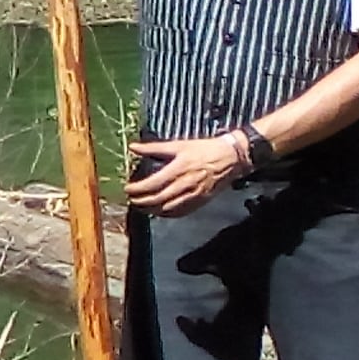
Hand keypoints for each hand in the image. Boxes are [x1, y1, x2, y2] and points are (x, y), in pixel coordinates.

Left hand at [128, 130, 251, 215]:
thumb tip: (133, 147)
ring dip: (151, 210)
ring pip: (167, 208)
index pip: (152, 184)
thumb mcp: (179, 145)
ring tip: (142, 207)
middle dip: (141, 201)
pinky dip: (167, 214)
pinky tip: (159, 211)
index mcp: (178, 168)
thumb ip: (154, 147)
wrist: (231, 158)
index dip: (137, 189)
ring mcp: (193, 195)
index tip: (128, 189)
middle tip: (131, 200)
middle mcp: (185, 184)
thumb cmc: (204, 149)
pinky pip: (180, 212)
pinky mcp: (200, 201)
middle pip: (157, 199)